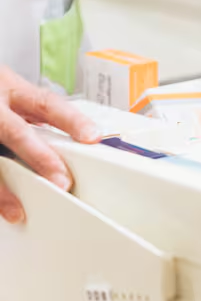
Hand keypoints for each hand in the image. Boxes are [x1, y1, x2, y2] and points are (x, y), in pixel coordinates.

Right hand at [0, 68, 100, 222]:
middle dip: (41, 158)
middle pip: (18, 132)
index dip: (71, 120)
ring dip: (5, 187)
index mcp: (15, 92)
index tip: (92, 137)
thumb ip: (42, 117)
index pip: (48, 104)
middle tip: (62, 181)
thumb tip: (84, 141)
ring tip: (19, 208)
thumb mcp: (18, 97)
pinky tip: (4, 207)